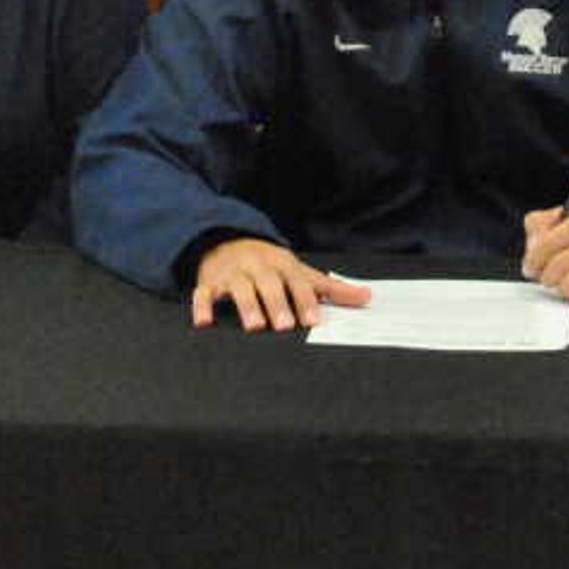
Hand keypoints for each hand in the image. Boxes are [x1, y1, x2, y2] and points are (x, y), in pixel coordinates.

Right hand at [189, 236, 371, 331]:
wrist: (228, 243)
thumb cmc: (272, 266)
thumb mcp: (301, 272)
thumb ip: (332, 288)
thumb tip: (368, 297)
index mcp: (282, 264)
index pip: (296, 282)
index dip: (305, 300)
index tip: (313, 320)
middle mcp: (257, 267)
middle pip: (268, 284)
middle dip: (276, 303)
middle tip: (284, 326)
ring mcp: (232, 274)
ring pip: (238, 288)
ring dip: (245, 305)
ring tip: (254, 325)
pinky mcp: (209, 283)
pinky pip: (203, 294)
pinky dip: (201, 306)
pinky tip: (203, 322)